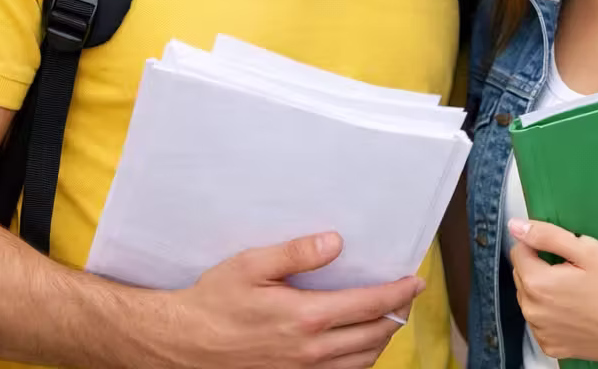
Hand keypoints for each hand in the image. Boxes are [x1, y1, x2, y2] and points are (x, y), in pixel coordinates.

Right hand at [166, 232, 423, 368]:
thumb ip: (297, 252)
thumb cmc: (214, 300)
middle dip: (396, 314)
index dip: (397, 293)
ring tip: (387, 317)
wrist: (182, 344)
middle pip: (373, 336)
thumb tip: (336, 242)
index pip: (368, 305)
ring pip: (361, 363)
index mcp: (305, 317)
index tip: (415, 281)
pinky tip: (357, 345)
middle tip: (407, 295)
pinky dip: (358, 362)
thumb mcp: (252, 264)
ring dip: (381, 340)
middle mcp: (310, 351)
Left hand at [508, 218, 597, 363]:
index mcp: (537, 284)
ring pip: (531, 299)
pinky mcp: (556, 348)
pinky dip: (552, 314)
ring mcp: (544, 334)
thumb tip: (515, 226)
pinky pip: (542, 322)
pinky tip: (576, 309)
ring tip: (577, 289)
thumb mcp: (587, 249)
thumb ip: (546, 235)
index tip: (564, 251)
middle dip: (541, 266)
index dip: (540, 245)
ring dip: (545, 290)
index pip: (519, 251)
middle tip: (575, 269)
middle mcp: (533, 312)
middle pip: (522, 275)